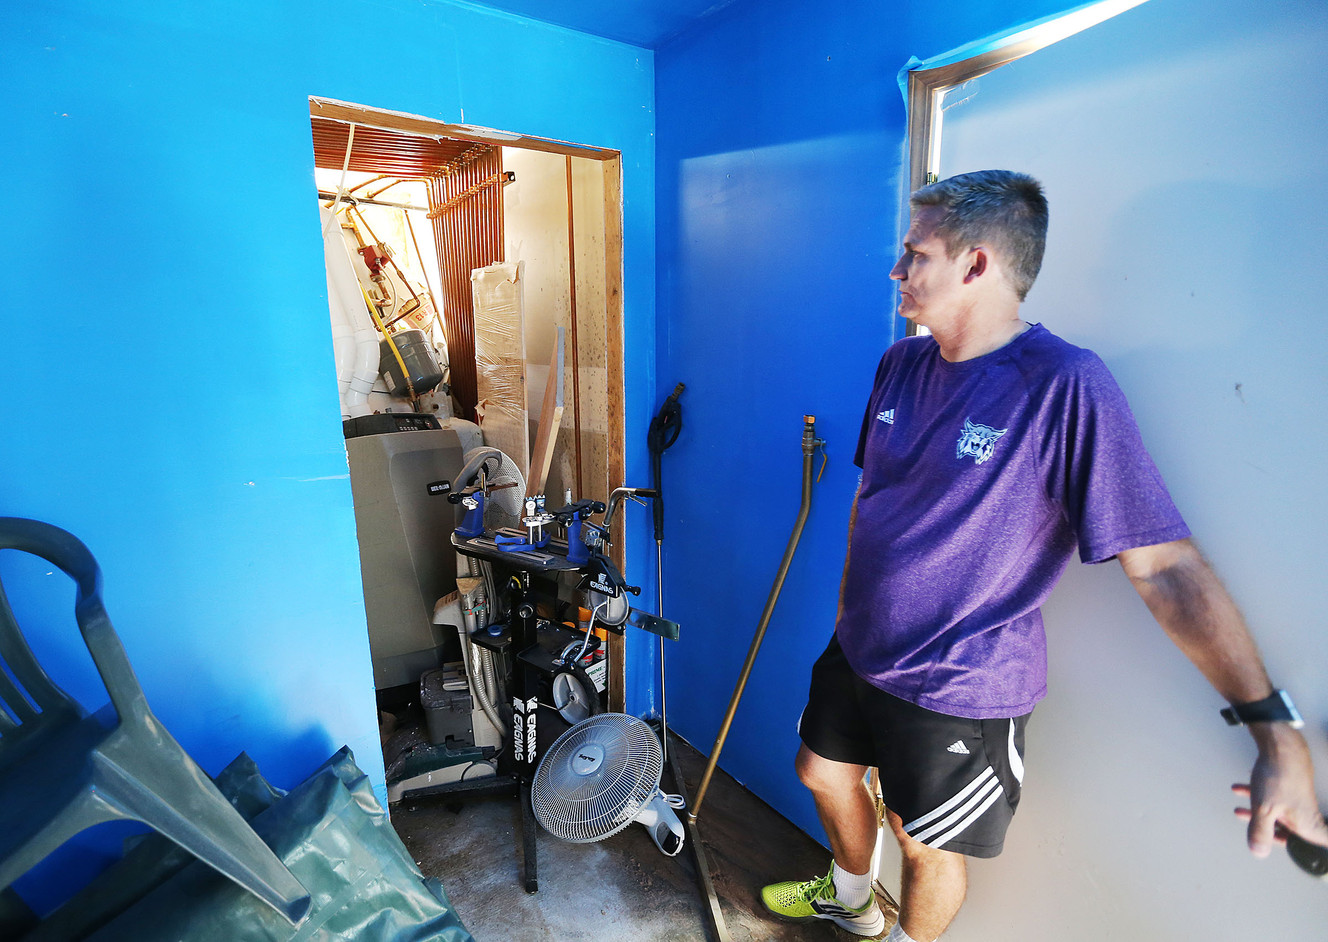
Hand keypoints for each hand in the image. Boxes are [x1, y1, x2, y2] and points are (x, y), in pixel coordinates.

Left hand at [1232, 725, 1327, 856]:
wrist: (1280, 745)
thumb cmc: (1279, 777)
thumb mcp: (1264, 810)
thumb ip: (1260, 832)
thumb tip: (1258, 852)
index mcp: (1308, 826)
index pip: (1313, 848)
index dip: (1305, 853)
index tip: (1295, 853)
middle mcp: (1306, 815)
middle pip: (1290, 832)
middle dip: (1268, 832)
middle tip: (1254, 834)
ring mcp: (1297, 800)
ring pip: (1278, 813)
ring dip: (1257, 813)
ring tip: (1240, 811)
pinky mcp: (1288, 787)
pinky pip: (1273, 798)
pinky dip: (1257, 796)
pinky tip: (1241, 789)